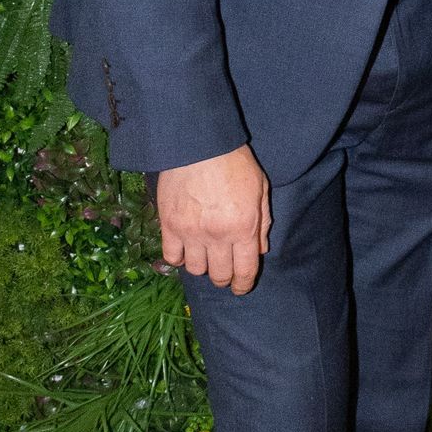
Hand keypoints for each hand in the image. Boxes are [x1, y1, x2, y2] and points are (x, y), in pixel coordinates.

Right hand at [158, 145, 269, 294]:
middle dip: (224, 278)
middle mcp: (217, 236)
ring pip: (195, 269)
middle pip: (219, 275)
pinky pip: (171, 257)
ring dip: (202, 267)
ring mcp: (190, 232)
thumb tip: (261, 250)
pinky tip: (184, 249)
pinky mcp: (168, 225)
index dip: (243, 284)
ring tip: (204, 257)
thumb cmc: (234, 162)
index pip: (245, 271)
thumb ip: (262, 222)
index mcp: (243, 228)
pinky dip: (178, 258)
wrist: (199, 144)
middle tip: (223, 272)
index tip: (240, 288)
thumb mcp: (260, 189)